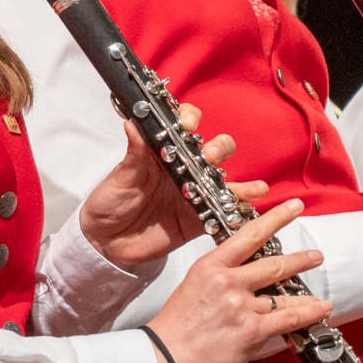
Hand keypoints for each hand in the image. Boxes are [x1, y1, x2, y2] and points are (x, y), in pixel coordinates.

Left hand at [79, 105, 267, 268]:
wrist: (107, 242)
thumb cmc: (110, 203)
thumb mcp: (120, 178)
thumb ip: (134, 155)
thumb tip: (133, 123)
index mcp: (162, 153)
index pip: (182, 127)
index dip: (189, 120)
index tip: (188, 124)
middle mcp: (183, 169)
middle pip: (213, 149)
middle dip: (217, 147)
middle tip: (208, 155)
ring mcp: (195, 192)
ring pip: (224, 176)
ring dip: (235, 174)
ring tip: (238, 178)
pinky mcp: (201, 217)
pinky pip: (227, 208)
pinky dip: (243, 202)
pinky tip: (255, 195)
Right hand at [149, 199, 330, 362]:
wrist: (165, 358)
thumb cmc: (174, 327)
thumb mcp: (192, 289)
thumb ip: (219, 279)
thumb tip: (245, 280)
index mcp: (209, 267)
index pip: (248, 236)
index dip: (275, 218)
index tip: (292, 207)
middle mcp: (228, 281)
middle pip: (274, 264)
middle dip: (300, 259)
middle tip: (315, 255)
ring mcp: (242, 305)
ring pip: (286, 296)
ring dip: (307, 296)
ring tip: (320, 298)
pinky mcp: (253, 329)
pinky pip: (290, 319)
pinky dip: (310, 314)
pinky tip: (321, 310)